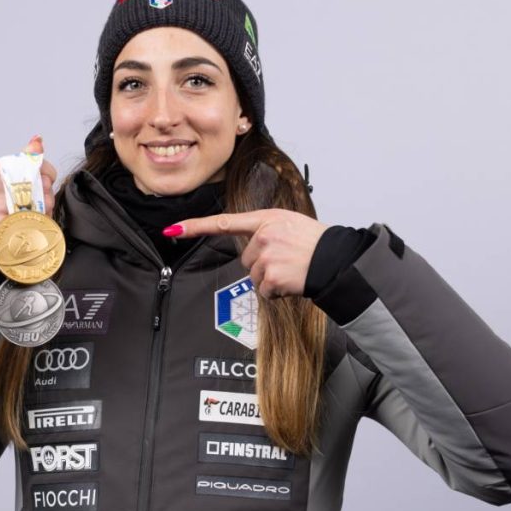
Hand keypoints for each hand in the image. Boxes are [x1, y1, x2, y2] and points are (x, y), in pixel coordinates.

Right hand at [0, 154, 56, 262]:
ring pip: (38, 203)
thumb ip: (20, 164)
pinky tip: (31, 226)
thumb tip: (37, 141)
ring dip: (44, 211)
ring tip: (35, 215)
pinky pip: (33, 220)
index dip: (46, 172)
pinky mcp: (1, 225)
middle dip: (46, 194)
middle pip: (37, 182)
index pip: (30, 163)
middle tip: (40, 203)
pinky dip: (39, 223)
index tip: (46, 180)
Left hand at [168, 209, 327, 298]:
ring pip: (254, 276)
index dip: (195, 227)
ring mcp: (266, 256)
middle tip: (287, 261)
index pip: (224, 222)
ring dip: (271, 279)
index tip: (173, 230)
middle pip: (246, 259)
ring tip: (293, 270)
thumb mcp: (290, 225)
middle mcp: (264, 235)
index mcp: (267, 219)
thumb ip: (267, 231)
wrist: (338, 259)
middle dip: (263, 264)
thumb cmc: (316, 244)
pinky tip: (293, 281)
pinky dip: (277, 291)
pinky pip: (264, 291)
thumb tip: (250, 251)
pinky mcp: (271, 276)